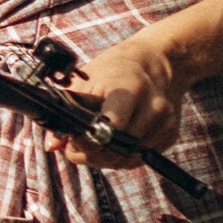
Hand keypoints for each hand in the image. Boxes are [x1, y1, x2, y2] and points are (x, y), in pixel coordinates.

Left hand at [56, 29, 185, 156]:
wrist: (158, 62)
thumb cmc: (116, 70)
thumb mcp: (88, 81)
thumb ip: (69, 111)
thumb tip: (52, 145)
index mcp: (130, 89)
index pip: (110, 130)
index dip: (86, 142)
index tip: (71, 140)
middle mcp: (153, 107)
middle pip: (116, 151)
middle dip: (90, 154)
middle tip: (77, 144)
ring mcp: (165, 123)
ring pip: (126, 160)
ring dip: (105, 157)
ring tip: (95, 140)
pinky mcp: (170, 135)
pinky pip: (138, 159)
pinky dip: (121, 156)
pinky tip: (114, 139)